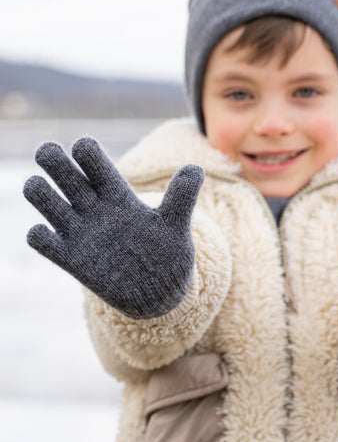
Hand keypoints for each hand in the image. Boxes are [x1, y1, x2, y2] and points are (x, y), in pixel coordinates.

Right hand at [24, 137, 203, 318]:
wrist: (158, 292)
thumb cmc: (167, 254)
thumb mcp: (175, 224)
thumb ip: (182, 197)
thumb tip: (195, 169)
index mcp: (118, 195)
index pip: (93, 161)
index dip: (85, 152)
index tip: (84, 149)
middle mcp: (94, 209)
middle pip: (63, 172)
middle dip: (52, 159)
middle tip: (48, 153)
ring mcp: (80, 233)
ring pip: (44, 199)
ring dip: (38, 192)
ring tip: (44, 194)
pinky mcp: (71, 259)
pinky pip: (40, 240)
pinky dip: (38, 234)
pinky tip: (47, 235)